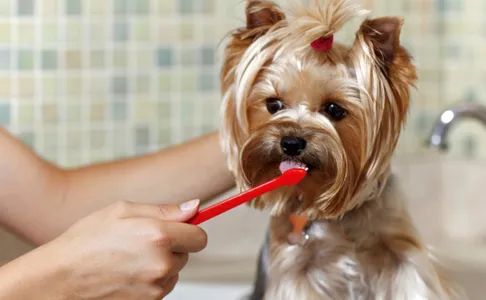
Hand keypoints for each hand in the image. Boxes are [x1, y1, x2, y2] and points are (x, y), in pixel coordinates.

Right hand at [43, 199, 206, 298]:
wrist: (59, 279)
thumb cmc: (85, 242)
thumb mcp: (123, 211)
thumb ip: (164, 210)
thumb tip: (193, 208)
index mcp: (158, 237)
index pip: (200, 237)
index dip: (191, 230)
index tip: (182, 228)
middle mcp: (161, 264)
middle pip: (187, 254)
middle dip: (173, 246)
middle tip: (144, 241)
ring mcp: (155, 287)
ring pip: (174, 271)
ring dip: (162, 264)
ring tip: (132, 257)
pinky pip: (161, 287)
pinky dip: (152, 280)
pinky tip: (129, 272)